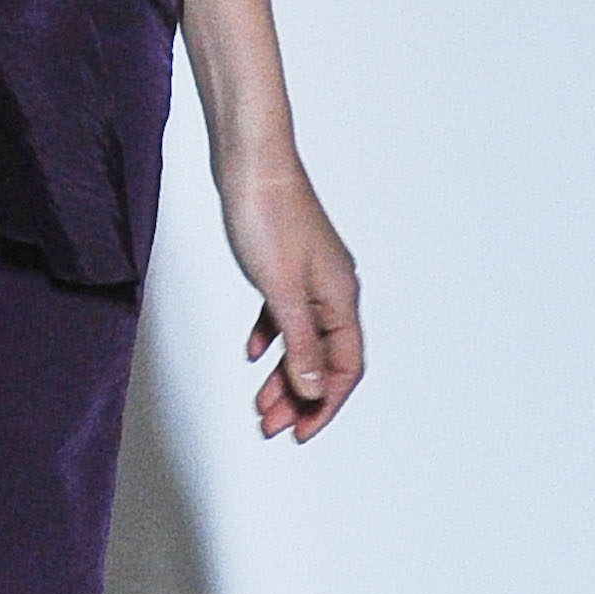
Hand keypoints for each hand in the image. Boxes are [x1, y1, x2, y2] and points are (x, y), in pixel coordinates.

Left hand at [220, 154, 363, 442]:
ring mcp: (310, 275)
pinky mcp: (286, 262)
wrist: (249, 159)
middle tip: (270, 427)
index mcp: (340, 297)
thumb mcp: (280, 290)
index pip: (345, 368)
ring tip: (258, 404)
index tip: (299, 434)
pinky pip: (284, 313)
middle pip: (324, 359)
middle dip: (299, 398)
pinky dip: (271, 336)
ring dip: (283, 374)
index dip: (325, 406)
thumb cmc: (266, 215)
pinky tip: (252, 352)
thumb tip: (316, 391)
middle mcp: (333, 288)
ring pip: (303, 339)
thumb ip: (300, 343)